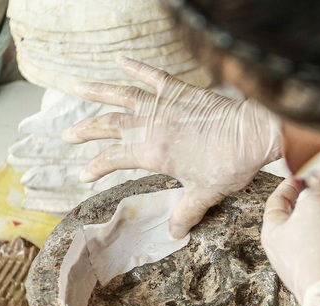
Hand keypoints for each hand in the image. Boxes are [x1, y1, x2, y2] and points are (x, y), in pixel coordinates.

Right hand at [62, 56, 281, 237]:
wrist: (253, 134)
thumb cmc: (230, 165)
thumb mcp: (205, 194)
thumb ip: (186, 213)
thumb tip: (174, 233)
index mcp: (152, 153)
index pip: (112, 160)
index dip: (95, 168)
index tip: (84, 174)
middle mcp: (150, 126)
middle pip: (108, 126)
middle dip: (85, 131)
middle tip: (66, 134)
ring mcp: (164, 104)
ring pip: (121, 95)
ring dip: (97, 92)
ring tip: (76, 87)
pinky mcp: (180, 90)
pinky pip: (152, 74)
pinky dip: (135, 66)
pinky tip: (119, 58)